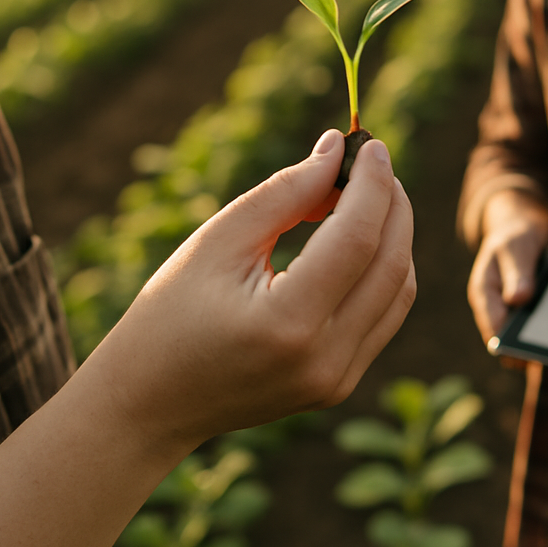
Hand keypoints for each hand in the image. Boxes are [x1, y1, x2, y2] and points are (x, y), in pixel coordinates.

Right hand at [90, 128, 415, 456]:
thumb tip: (337, 148)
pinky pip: (384, 314)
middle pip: (391, 263)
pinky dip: (381, 267)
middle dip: (391, 202)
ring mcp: (336, 380)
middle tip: (372, 161)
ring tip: (358, 194)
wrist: (149, 403)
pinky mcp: (339, 384)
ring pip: (398, 290)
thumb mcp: (219, 241)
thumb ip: (285, 192)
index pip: (358, 239)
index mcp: (287, 324)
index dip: (372, 184)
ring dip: (392, 233)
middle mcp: (324, 360)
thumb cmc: (171, 311)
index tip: (371, 143)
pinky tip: (355, 235)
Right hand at [467, 190, 547, 344]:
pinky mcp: (527, 314)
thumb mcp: (516, 246)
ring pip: (524, 341)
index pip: (493, 329)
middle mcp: (495, 308)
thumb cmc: (516, 235)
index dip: (513, 344)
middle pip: (510, 342)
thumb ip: (517, 271)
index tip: (536, 348)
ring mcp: (511, 313)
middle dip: (530, 347)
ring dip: (542, 343)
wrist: (525, 227)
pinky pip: (538, 334)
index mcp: (483, 293)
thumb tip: (517, 299)